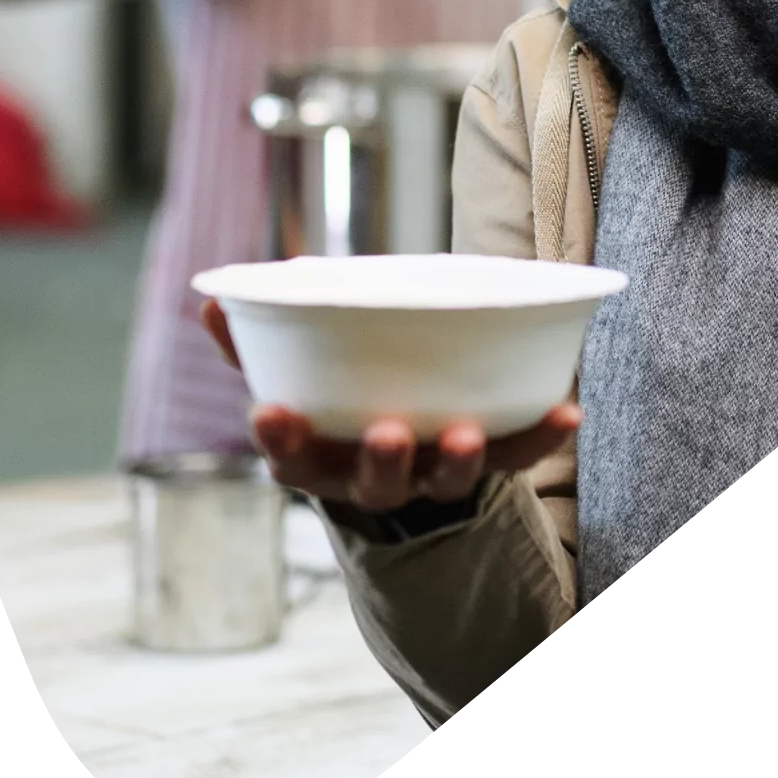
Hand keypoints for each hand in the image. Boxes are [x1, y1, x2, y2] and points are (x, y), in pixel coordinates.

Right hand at [199, 298, 578, 513]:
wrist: (401, 467)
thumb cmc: (336, 406)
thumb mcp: (293, 380)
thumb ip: (253, 344)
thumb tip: (212, 295)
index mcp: (320, 458)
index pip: (292, 459)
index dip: (281, 441)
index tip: (271, 413)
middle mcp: (373, 478)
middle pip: (375, 482)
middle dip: (382, 461)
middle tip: (389, 431)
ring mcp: (430, 477)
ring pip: (443, 479)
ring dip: (457, 457)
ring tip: (464, 430)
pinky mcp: (485, 468)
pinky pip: (513, 457)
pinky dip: (538, 437)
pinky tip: (565, 411)